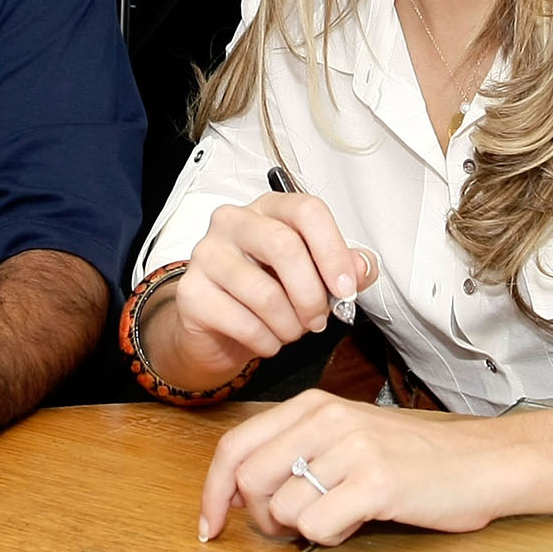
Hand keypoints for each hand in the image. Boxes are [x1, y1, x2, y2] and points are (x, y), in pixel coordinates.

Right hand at [148, 193, 376, 387]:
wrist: (218, 329)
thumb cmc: (268, 292)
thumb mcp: (312, 277)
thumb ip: (343, 269)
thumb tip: (361, 268)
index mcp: (269, 209)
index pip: (306, 210)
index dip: (333, 251)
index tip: (346, 288)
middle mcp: (233, 222)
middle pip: (284, 246)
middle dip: (311, 294)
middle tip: (319, 319)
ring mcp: (206, 254)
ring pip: (264, 292)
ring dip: (290, 326)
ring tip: (291, 332)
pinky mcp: (191, 292)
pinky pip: (242, 323)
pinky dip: (266, 342)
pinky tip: (266, 341)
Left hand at [199, 390, 508, 545]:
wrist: (486, 460)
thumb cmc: (416, 456)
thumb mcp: (347, 434)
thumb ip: (296, 449)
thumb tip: (238, 488)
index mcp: (312, 404)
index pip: (234, 445)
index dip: (212, 490)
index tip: (210, 522)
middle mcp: (326, 419)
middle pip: (248, 479)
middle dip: (257, 517)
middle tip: (288, 528)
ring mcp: (351, 448)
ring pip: (282, 507)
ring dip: (302, 528)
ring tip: (339, 516)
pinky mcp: (375, 481)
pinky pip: (317, 525)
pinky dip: (330, 537)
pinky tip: (357, 522)